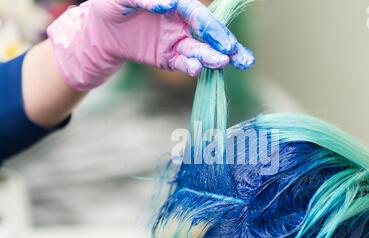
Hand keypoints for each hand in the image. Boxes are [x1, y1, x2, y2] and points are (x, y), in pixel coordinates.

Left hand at [47, 0, 254, 91]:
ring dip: (211, 58)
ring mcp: (178, 41)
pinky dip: (191, 68)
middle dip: (224, 43)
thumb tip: (169, 3)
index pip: (196, 13)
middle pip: (207, 33)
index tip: (221, 38)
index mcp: (175, 4)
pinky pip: (183, 64)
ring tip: (222, 64)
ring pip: (199, 50)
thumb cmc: (111, 7)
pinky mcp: (171, 58)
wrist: (102, 31)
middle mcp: (181, 22)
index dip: (210, 25)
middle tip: (237, 55)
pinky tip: (197, 70)